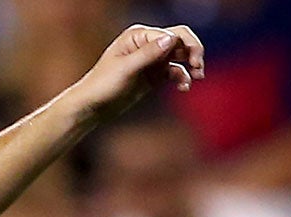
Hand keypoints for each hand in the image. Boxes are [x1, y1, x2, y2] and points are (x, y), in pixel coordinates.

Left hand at [71, 24, 204, 123]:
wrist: (91, 108)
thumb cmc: (102, 86)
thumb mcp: (126, 69)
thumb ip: (148, 54)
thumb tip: (171, 39)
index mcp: (139, 36)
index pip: (172, 34)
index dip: (187, 45)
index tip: (192, 63)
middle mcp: (147, 44)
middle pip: (180, 41)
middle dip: (193, 52)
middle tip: (199, 68)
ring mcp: (151, 60)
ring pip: (180, 57)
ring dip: (190, 66)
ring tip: (196, 78)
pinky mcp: (153, 76)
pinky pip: (174, 72)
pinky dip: (181, 78)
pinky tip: (184, 87)